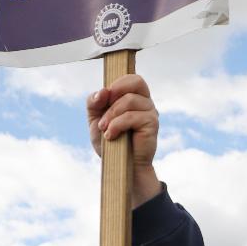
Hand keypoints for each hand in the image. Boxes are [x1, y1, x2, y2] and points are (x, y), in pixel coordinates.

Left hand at [88, 73, 161, 205]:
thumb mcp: (95, 119)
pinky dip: (116, 125)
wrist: (119, 167)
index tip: (103, 100)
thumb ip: (94, 102)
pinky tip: (111, 136)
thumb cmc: (109, 142)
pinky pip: (131, 116)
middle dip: (115, 93)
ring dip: (111, 115)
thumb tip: (102, 91)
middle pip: (136, 82)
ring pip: (129, 100)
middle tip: (104, 111)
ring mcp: (151, 113)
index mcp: (135, 98)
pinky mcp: (152, 125)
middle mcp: (146, 103)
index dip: (116, 84)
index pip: (132, 78)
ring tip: (104, 129)